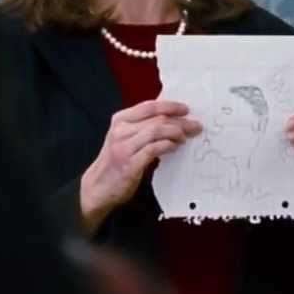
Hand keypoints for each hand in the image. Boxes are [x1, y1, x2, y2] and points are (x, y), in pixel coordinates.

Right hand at [80, 99, 201, 233]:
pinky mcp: (129, 164)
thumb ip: (143, 128)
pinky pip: (153, 149)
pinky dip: (167, 146)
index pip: (149, 106)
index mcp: (120, 120)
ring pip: (156, 131)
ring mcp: (124, 147)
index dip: (170, 106)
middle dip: (180, 121)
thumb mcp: (126, 138)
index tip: (186, 110)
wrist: (98, 187)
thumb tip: (173, 121)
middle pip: (156, 119)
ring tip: (185, 138)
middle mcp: (121, 130)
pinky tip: (175, 147)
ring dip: (175, 133)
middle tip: (195, 126)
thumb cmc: (116, 161)